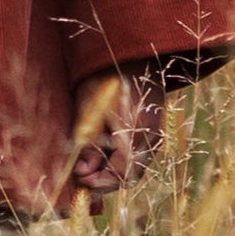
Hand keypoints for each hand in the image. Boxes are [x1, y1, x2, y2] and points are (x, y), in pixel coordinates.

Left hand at [66, 69, 160, 197]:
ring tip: (89, 161)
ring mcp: (155, 133)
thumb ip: (87, 145)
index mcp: (136, 135)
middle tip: (82, 175)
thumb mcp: (88, 110)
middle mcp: (151, 138)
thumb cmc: (105, 78)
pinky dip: (120, 158)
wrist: (131, 53)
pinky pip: (138, 152)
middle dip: (105, 178)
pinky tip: (103, 148)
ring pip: (135, 165)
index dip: (99, 182)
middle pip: (130, 174)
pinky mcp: (153, 127)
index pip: (121, 175)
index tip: (80, 180)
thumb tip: (82, 173)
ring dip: (112, 169)